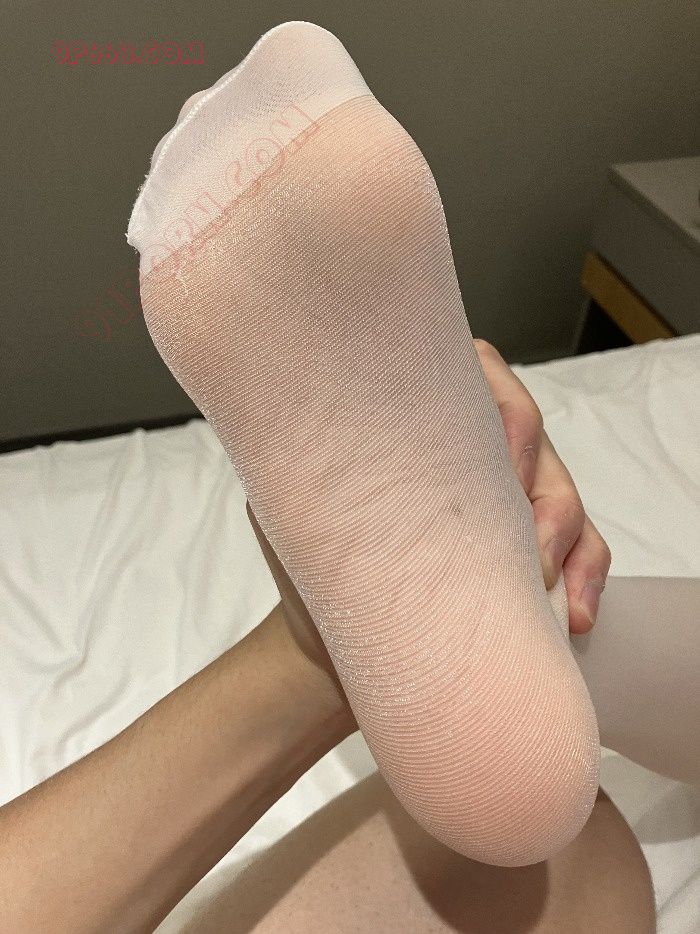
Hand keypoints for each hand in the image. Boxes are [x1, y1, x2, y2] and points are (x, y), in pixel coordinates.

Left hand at [248, 338, 610, 692]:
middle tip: (521, 541)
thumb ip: (309, 459)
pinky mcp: (532, 553)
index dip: (495, 415)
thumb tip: (319, 407)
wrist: (333, 660)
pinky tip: (575, 613)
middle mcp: (469, 448)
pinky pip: (585, 549)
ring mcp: (508, 499)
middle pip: (531, 429)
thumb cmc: (308, 580)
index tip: (490, 469)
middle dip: (533, 484)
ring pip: (564, 490)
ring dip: (565, 536)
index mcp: (415, 421)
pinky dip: (588, 576)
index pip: (473, 374)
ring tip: (544, 582)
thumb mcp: (286, 509)